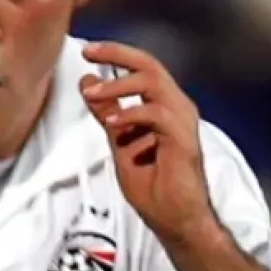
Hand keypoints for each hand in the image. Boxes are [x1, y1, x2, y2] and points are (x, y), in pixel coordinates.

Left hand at [80, 42, 214, 242]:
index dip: (116, 54)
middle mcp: (177, 107)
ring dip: (118, 86)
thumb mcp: (119, 143)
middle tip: (89, 53)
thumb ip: (107, 113)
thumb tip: (88, 84)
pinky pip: (157, 114)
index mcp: (164, 106)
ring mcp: (182, 122)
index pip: (143, 67)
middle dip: (117, 54)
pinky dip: (132, 114)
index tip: (88, 51)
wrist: (174, 219)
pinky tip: (113, 124)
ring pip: (153, 83)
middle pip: (150, 65)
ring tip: (93, 93)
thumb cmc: (154, 187)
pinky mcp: (183, 139)